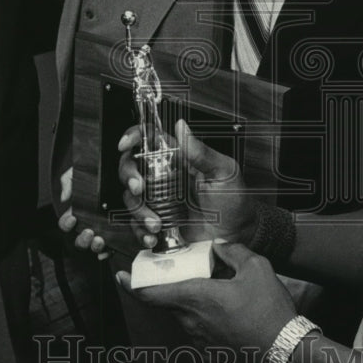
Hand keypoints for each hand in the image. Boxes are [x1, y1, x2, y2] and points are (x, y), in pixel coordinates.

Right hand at [57, 166, 109, 258]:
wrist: (116, 172)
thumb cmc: (95, 175)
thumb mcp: (79, 174)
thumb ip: (69, 181)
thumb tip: (65, 197)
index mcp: (77, 213)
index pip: (66, 223)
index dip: (66, 224)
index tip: (72, 219)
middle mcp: (88, 224)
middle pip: (80, 240)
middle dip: (82, 240)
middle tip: (88, 232)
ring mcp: (102, 230)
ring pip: (95, 245)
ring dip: (95, 246)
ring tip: (100, 239)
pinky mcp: (116, 233)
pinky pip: (112, 247)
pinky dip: (110, 251)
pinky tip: (112, 249)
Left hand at [117, 241, 295, 348]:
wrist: (284, 352)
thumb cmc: (269, 311)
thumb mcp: (256, 268)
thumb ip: (233, 252)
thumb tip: (220, 246)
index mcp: (196, 298)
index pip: (152, 294)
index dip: (132, 284)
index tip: (121, 275)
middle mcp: (191, 321)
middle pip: (171, 300)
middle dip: (176, 283)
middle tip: (192, 270)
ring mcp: (200, 339)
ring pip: (186, 313)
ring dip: (195, 299)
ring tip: (221, 287)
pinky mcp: (211, 350)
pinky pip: (199, 325)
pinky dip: (206, 313)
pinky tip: (230, 306)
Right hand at [118, 119, 257, 247]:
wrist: (237, 235)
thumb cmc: (234, 200)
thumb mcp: (223, 172)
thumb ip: (201, 152)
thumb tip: (182, 127)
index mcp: (178, 159)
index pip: (150, 139)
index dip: (134, 136)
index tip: (125, 144)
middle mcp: (164, 177)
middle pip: (131, 166)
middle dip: (129, 175)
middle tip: (141, 187)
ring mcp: (158, 200)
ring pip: (131, 197)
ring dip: (138, 209)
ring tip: (157, 222)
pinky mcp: (157, 222)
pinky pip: (136, 224)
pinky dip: (140, 230)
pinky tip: (154, 234)